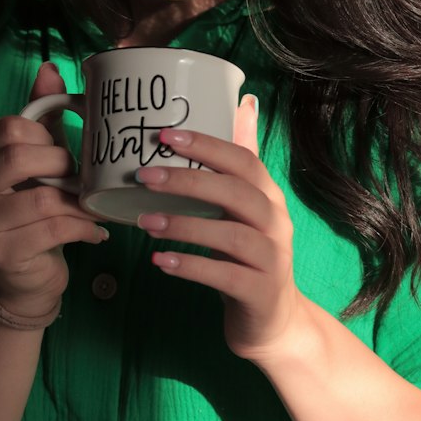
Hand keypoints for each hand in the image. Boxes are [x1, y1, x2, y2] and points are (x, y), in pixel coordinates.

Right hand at [0, 62, 106, 320]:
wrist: (24, 276)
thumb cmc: (32, 206)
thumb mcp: (37, 156)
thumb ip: (42, 114)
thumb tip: (50, 68)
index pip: (7, 128)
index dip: (44, 134)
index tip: (62, 148)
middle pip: (18, 158)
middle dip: (60, 163)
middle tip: (78, 175)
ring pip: (42, 198)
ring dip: (78, 201)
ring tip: (93, 204)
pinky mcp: (0, 255)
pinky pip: (53, 230)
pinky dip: (83, 227)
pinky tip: (94, 230)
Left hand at [134, 96, 302, 360]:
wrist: (274, 320)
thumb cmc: (249, 254)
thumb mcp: (246, 206)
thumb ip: (240, 161)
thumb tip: (245, 100)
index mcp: (269, 195)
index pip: (242, 159)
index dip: (205, 145)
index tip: (163, 135)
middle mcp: (276, 222)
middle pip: (236, 192)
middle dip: (188, 180)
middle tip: (144, 175)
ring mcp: (273, 258)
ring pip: (230, 235)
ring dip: (184, 225)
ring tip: (145, 220)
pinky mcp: (261, 292)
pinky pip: (225, 276)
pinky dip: (191, 266)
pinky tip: (161, 261)